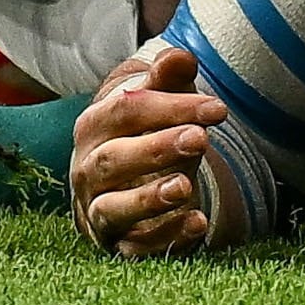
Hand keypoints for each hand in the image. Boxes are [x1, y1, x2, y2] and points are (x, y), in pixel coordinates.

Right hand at [69, 47, 233, 257]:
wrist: (119, 187)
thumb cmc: (140, 135)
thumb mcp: (155, 104)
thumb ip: (167, 79)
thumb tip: (181, 56)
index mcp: (93, 127)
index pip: (125, 111)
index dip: (172, 107)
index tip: (217, 109)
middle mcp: (87, 170)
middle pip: (114, 159)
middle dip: (157, 148)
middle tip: (200, 139)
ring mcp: (99, 210)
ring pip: (113, 208)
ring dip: (149, 198)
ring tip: (185, 186)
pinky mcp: (118, 244)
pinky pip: (135, 247)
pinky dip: (166, 237)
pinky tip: (198, 223)